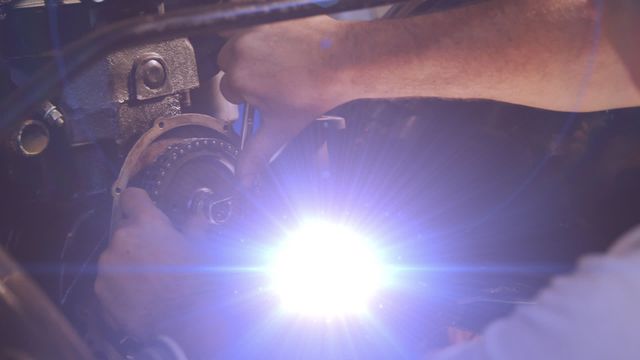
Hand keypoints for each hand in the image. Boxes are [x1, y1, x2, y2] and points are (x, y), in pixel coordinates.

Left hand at [95, 188, 224, 355]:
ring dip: (127, 264)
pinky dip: (120, 286)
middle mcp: (121, 240)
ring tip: (148, 282)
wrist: (186, 321)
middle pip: (123, 230)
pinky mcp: (100, 291)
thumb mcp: (202, 248)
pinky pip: (108, 281)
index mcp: (146, 223)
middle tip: (156, 256)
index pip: (131, 197)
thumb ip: (194, 228)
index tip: (145, 211)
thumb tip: (196, 218)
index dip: (138, 203)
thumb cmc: (197, 280)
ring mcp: (106, 266)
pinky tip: (140, 297)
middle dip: (137, 240)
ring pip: (114, 257)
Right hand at [218, 16, 357, 187]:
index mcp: (239, 78)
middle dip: (248, 72)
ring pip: (240, 43)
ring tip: (281, 63)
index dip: (250, 96)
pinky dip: (261, 32)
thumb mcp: (282, 128)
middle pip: (231, 63)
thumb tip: (244, 177)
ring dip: (254, 52)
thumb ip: (258, 153)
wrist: (343, 61)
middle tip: (276, 80)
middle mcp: (240, 50)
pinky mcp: (264, 13)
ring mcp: (252, 28)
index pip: (230, 90)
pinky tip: (283, 46)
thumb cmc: (317, 90)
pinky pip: (250, 21)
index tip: (267, 95)